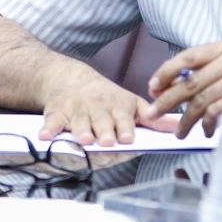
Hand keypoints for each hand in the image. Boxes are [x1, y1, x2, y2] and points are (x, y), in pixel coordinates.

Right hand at [38, 71, 158, 147]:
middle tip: (107, 141)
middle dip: (104, 131)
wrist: (71, 80)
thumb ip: (152, 118)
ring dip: (80, 131)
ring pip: (79, 122)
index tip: (127, 137)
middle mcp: (98, 107)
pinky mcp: (57, 112)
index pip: (124, 118)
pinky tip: (45, 136)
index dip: (125, 127)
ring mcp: (77, 109)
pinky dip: (48, 129)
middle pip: (101, 122)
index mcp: (118, 105)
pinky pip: (52, 122)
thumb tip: (176, 127)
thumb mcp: (131, 103)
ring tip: (84, 139)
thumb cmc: (107, 98)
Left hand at [146, 40, 221, 137]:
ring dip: (186, 120)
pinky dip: (206, 125)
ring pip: (201, 100)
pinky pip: (215, 112)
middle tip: (155, 114)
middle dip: (168, 100)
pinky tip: (207, 132)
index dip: (166, 73)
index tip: (153, 88)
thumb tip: (164, 88)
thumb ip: (202, 77)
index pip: (189, 56)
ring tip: (182, 132)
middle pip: (191, 81)